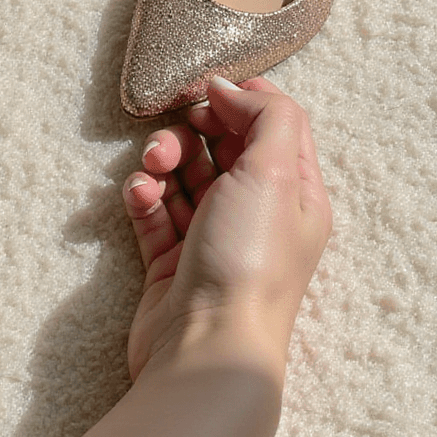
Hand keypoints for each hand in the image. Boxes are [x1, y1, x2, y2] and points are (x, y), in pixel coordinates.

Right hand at [123, 75, 331, 385]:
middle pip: (223, 146)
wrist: (205, 348)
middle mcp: (258, 213)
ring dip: (163, 159)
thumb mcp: (276, 172)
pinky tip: (140, 195)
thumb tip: (230, 87)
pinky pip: (155, 210)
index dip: (240, 101)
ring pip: (185, 174)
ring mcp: (214, 238)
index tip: (208, 94)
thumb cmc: (249, 261)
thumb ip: (264, 114)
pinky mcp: (172, 261)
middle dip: (192, 131)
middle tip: (174, 140)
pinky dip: (144, 194)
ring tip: (152, 169)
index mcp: (296, 193)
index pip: (274, 125)